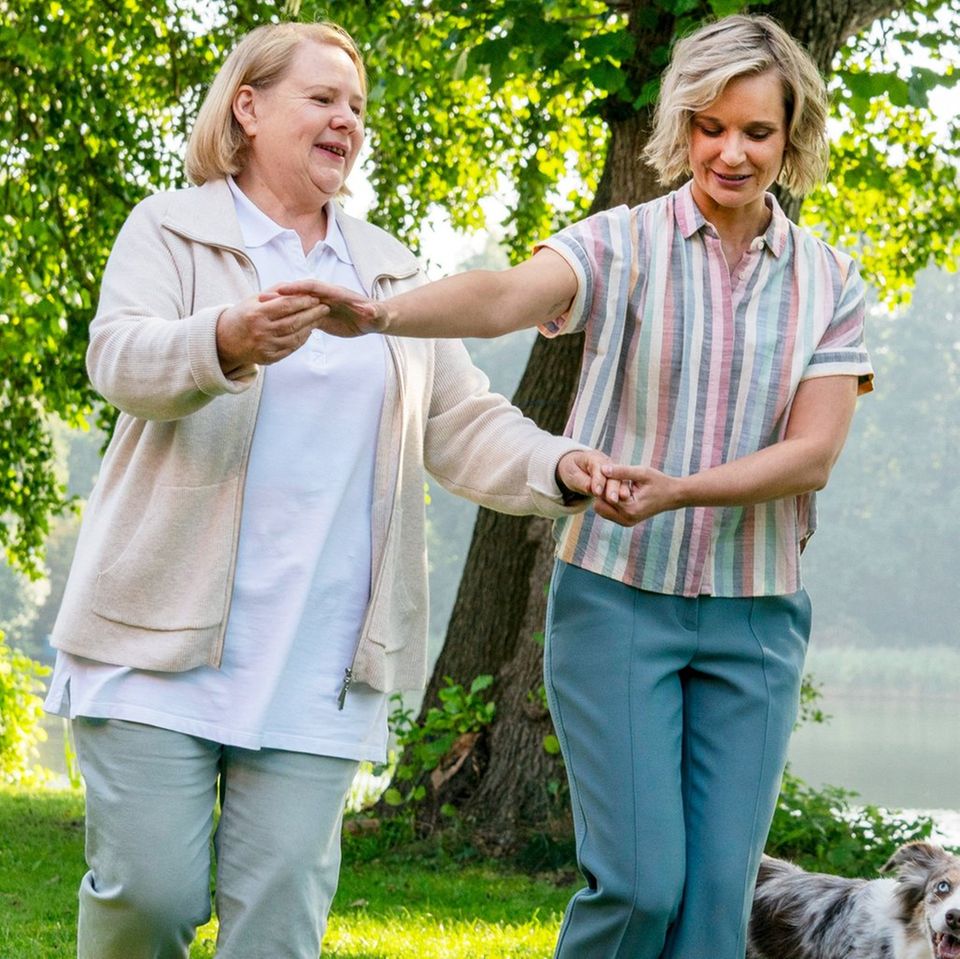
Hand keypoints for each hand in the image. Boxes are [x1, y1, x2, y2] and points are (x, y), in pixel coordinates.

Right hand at [216, 285, 330, 372]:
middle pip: (294, 322)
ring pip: (295, 337)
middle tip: (325, 307)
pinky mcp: (268, 358)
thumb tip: (298, 285)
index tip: (315, 297)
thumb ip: (275, 292)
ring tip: (319, 319)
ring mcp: (265, 346)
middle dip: (312, 314)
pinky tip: (308, 331)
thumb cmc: (244, 314)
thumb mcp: (254, 299)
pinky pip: (290, 348)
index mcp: (257, 313)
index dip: (303, 301)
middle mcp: (261, 331)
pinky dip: (301, 340)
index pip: (286, 305)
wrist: (225, 339)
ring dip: (310, 327)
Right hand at [273, 279, 387, 336]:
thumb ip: (373, 311)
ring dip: (281, 306)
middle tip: (261, 299)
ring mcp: (322, 306)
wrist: (375, 319)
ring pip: (298, 304)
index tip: (281, 290)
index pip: (314, 287)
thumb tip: (372, 310)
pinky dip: (289, 318)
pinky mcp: (320, 317)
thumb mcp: (376, 315)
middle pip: (300, 293)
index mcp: (337, 293)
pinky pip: (302, 316)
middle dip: (282, 295)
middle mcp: (326, 297)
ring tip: (263, 310)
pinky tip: (275, 324)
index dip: (298, 288)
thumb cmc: (377, 316)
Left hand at [556, 449, 622, 502]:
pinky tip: (621, 506)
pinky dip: (622, 497)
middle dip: (613, 488)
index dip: (598, 480)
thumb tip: (590, 489)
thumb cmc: (573, 469)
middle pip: (613, 476)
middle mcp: (608, 464)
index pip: (598, 468)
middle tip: (612, 499)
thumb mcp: (571, 473)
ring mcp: (614, 473)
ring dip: (621, 492)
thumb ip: (581, 481)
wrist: (579, 466)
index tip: (596, 492)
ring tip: (621, 501)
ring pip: (620, 482)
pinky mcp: (617, 482)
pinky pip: (621, 488)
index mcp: (595, 458)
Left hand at [591, 463, 683, 526]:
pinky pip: (607, 512)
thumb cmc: (659, 482)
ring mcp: (626, 523)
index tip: (608, 472)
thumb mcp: (642, 473)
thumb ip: (622, 471)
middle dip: (602, 492)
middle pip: (599, 505)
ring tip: (617, 485)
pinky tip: (620, 490)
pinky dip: (609, 501)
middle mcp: (626, 519)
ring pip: (601, 509)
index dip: (603, 483)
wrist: (674, 496)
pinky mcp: (626, 522)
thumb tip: (602, 469)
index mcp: (630, 509)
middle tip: (611, 479)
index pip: (603, 496)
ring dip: (605, 497)